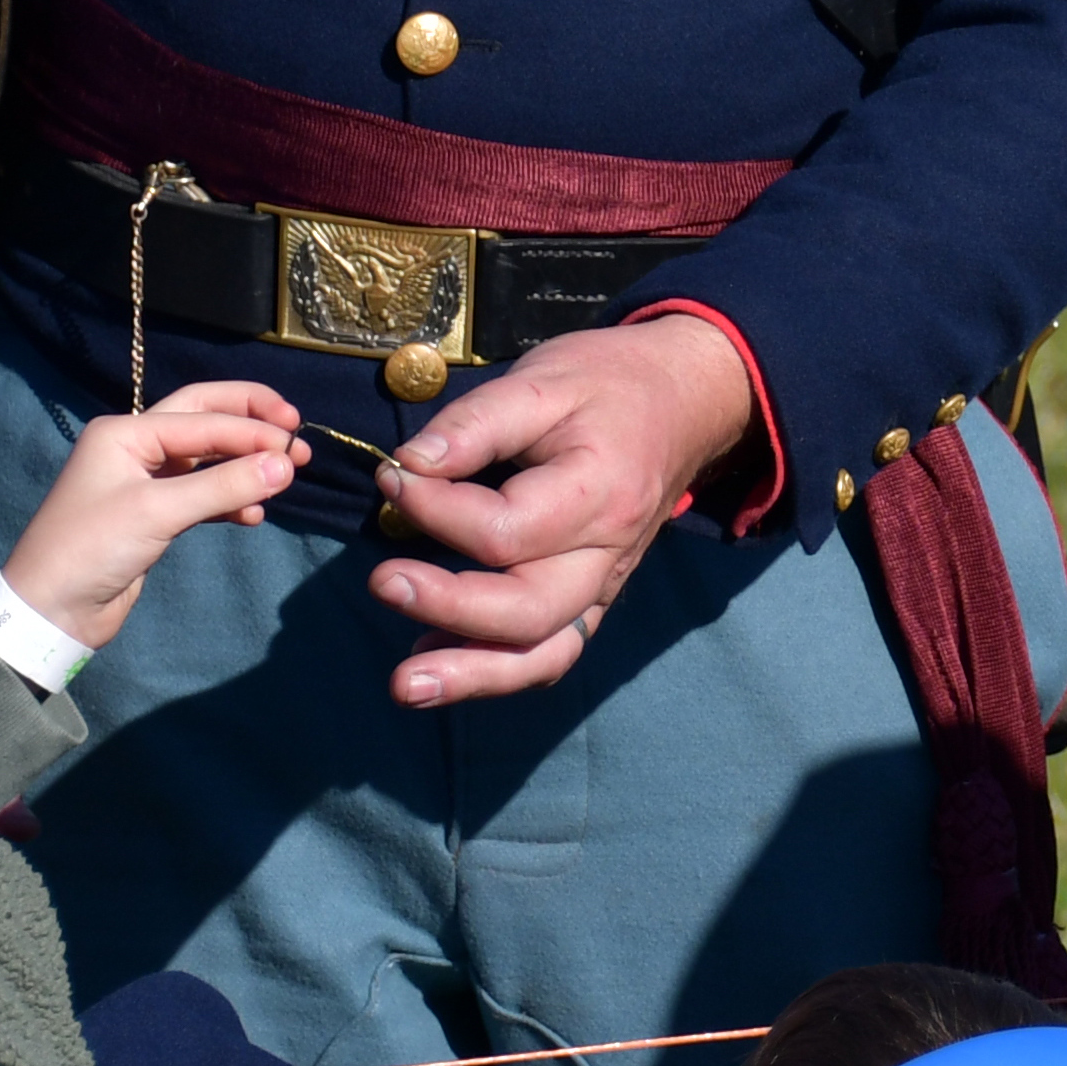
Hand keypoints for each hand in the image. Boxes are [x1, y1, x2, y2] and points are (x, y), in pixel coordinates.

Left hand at [1, 382, 307, 650]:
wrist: (51, 610)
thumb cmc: (93, 548)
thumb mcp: (158, 512)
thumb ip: (223, 486)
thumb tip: (285, 466)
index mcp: (126, 433)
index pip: (202, 418)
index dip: (251, 429)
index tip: (295, 446)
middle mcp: (135, 448)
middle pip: (205, 420)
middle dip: (251, 425)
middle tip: (295, 432)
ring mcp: (144, 482)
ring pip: (207, 460)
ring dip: (245, 465)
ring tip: (287, 476)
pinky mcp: (154, 516)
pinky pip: (203, 495)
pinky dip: (231, 500)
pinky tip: (254, 514)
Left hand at [365, 314, 752, 708]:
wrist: (686, 404)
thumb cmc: (608, 384)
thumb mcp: (543, 379)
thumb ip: (475, 423)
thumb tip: (409, 466)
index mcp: (599, 493)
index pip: (505, 529)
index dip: (434, 509)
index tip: (393, 475)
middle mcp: (607, 555)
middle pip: (527, 610)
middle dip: (447, 607)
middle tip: (381, 581)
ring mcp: (604, 586)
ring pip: (544, 654)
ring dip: (472, 676)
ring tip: (405, 686)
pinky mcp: (592, 599)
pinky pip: (550, 653)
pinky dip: (495, 670)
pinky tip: (437, 663)